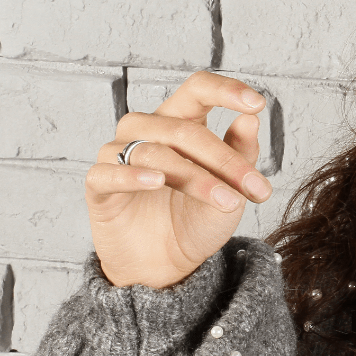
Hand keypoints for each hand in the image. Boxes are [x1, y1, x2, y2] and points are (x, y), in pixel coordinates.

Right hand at [85, 70, 274, 288]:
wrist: (167, 266)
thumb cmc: (197, 217)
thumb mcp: (231, 188)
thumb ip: (240, 154)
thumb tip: (251, 120)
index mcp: (180, 121)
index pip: (198, 89)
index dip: (225, 90)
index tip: (257, 103)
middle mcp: (146, 129)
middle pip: (184, 130)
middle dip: (225, 161)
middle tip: (256, 188)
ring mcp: (118, 154)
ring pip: (154, 153)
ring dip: (196, 178)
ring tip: (227, 201)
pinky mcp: (98, 185)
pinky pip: (108, 172)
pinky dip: (132, 176)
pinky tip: (156, 182)